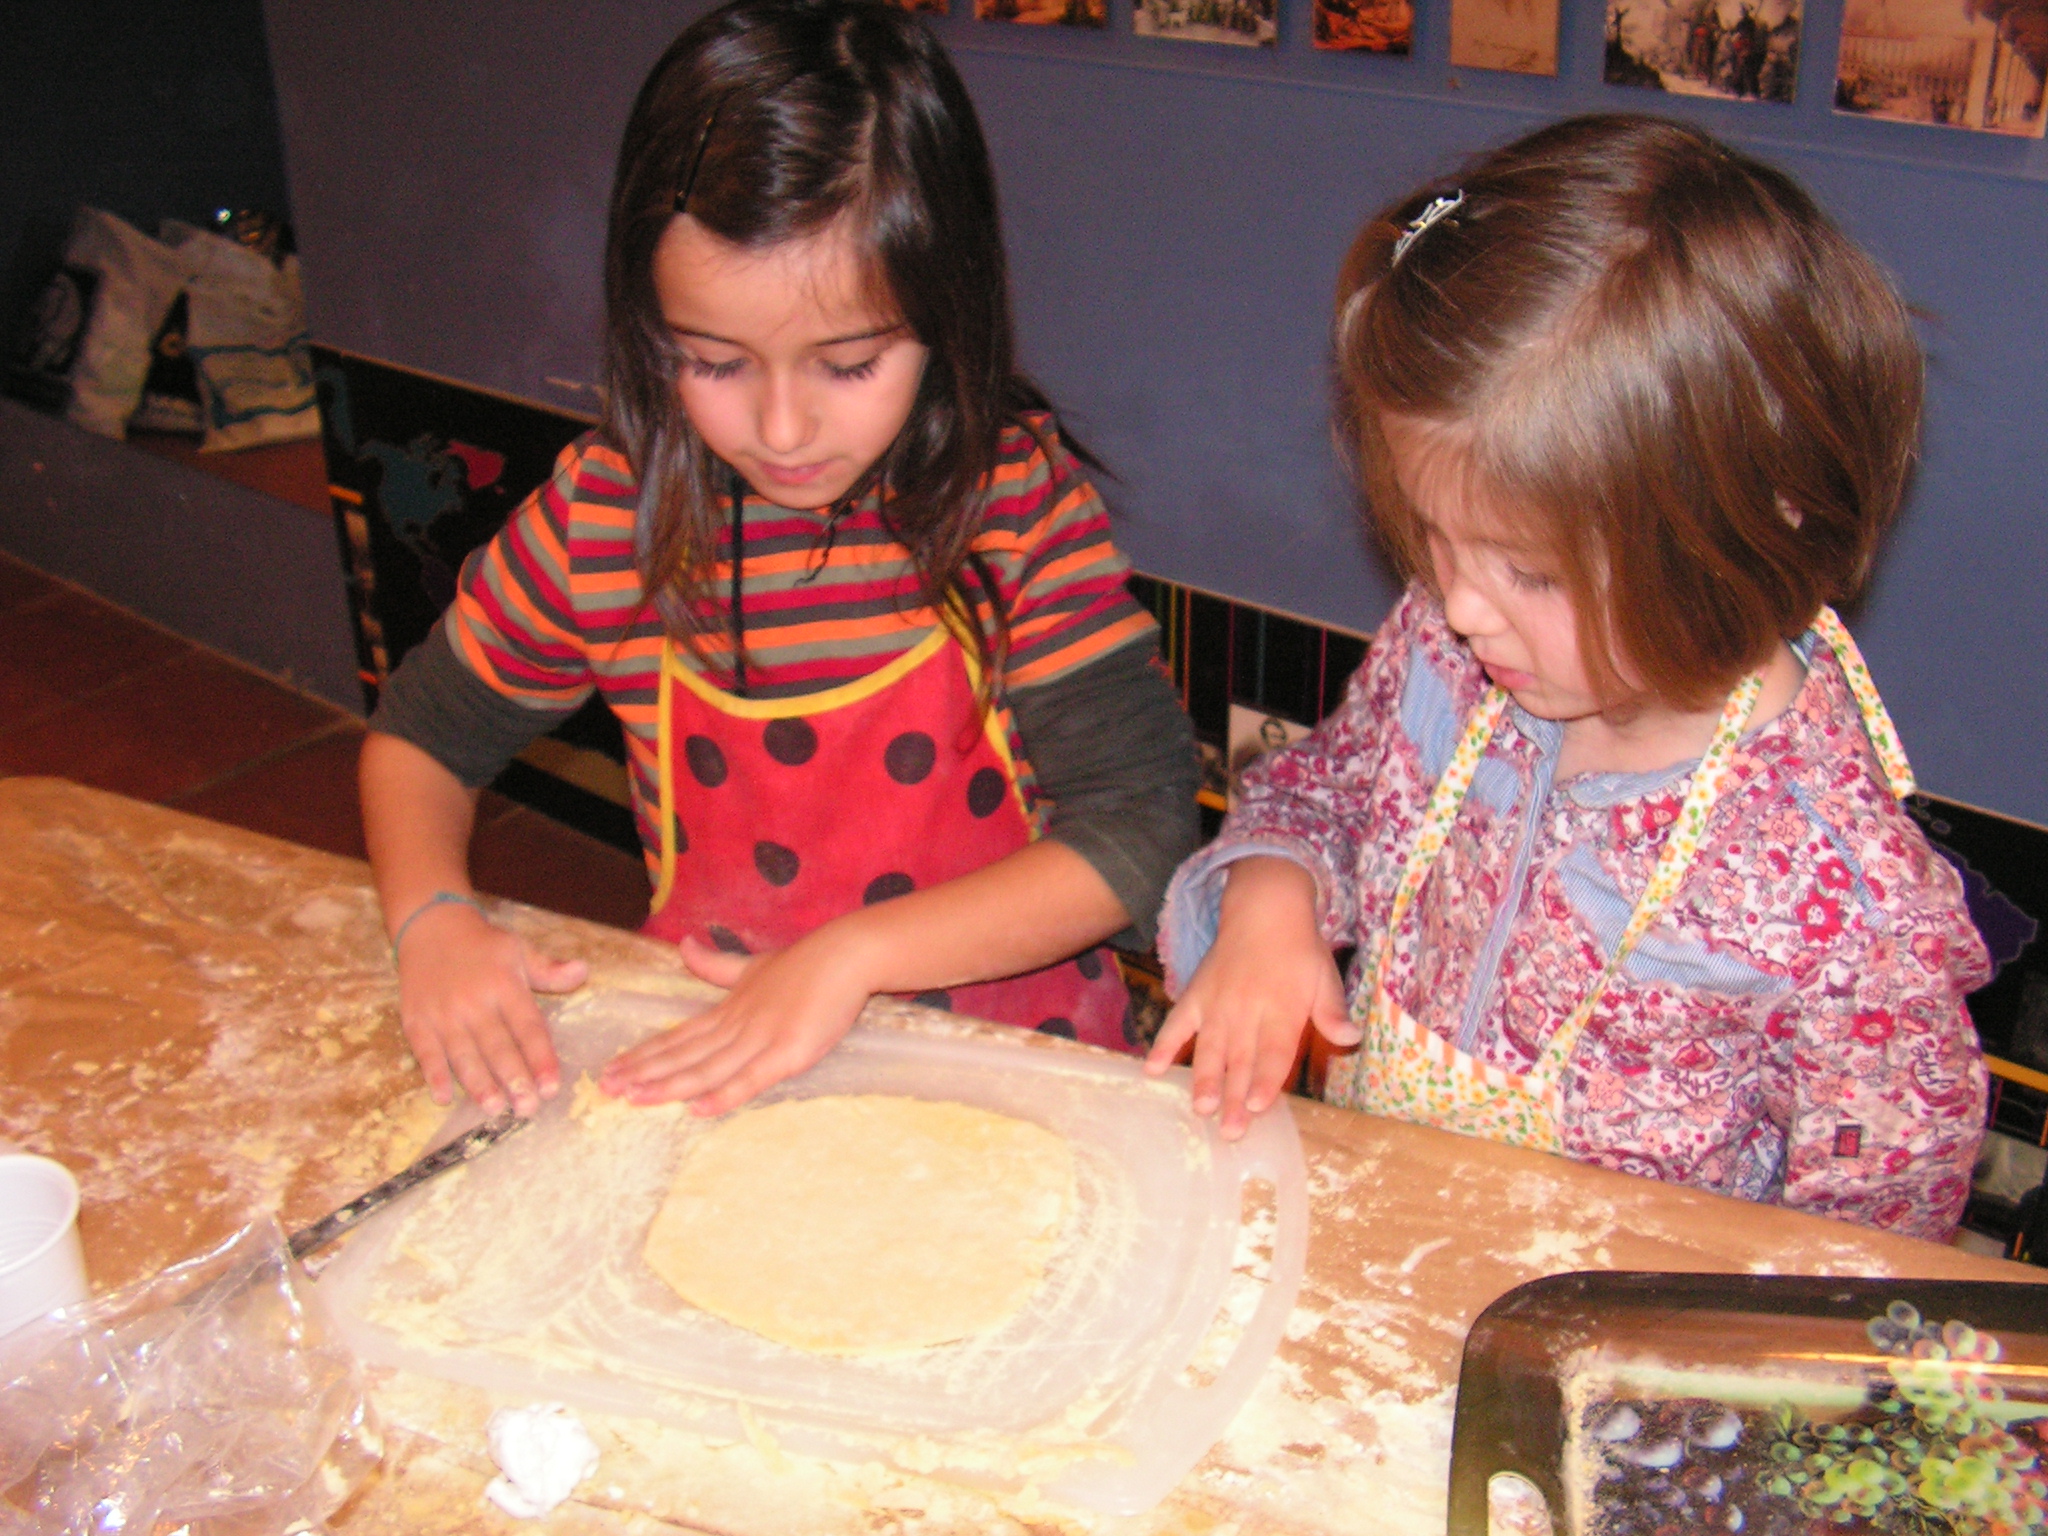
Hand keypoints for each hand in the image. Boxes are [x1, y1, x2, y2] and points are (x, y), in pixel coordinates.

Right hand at [394, 901, 585, 1115]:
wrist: (430, 926)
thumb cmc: (482, 945)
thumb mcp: (519, 949)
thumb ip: (549, 970)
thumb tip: (583, 972)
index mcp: (504, 984)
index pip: (528, 1028)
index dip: (541, 1059)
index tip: (552, 1087)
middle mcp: (474, 1001)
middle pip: (497, 1047)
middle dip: (514, 1079)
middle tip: (528, 1107)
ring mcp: (443, 1013)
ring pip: (463, 1054)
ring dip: (478, 1084)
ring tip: (495, 1108)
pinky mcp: (416, 1020)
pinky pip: (425, 1052)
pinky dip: (433, 1075)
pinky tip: (443, 1098)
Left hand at [597, 929, 875, 1113]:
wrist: (845, 955)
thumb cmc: (806, 964)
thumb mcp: (753, 966)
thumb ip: (716, 965)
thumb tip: (684, 946)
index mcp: (727, 1010)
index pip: (678, 1036)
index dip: (644, 1053)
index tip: (611, 1068)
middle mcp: (736, 1025)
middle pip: (682, 1054)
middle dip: (643, 1072)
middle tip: (605, 1088)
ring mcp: (761, 1039)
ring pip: (706, 1068)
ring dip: (668, 1085)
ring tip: (634, 1098)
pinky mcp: (788, 1052)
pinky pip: (750, 1079)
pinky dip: (723, 1095)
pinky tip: (697, 1110)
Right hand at [1144, 858, 1357, 1140]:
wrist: (1264, 908)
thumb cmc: (1300, 949)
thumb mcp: (1325, 976)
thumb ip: (1332, 1011)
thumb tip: (1352, 1037)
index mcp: (1281, 1008)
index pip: (1274, 1051)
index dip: (1266, 1080)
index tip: (1258, 1105)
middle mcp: (1246, 1010)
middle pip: (1241, 1060)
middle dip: (1235, 1097)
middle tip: (1230, 1131)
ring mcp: (1217, 1004)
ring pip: (1210, 1048)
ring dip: (1204, 1080)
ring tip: (1200, 1108)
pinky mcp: (1196, 995)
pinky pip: (1177, 1023)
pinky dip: (1163, 1045)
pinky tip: (1151, 1070)